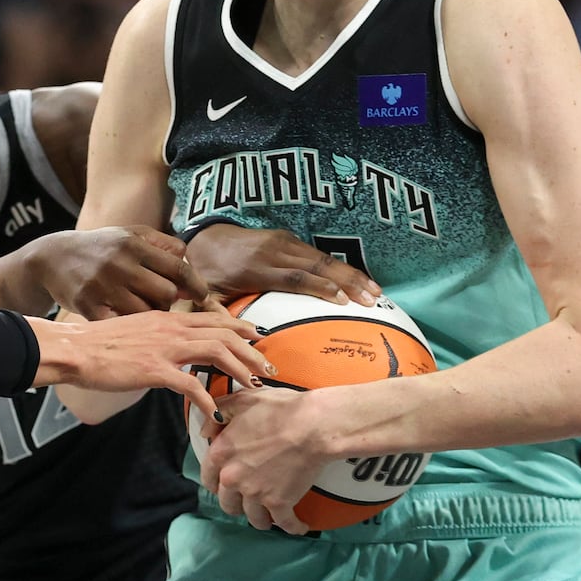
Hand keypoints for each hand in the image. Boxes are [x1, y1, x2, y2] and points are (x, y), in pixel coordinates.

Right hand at [30, 225, 207, 318]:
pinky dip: (130, 325)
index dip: (195, 284)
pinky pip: (123, 325)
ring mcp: (103, 286)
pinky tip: (126, 321)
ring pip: (147, 314)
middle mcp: (119, 264)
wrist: (52, 258)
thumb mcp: (130, 235)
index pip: (178, 267)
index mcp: (133, 244)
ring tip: (143, 310)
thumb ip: (163, 248)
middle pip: (166, 294)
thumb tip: (190, 272)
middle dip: (169, 302)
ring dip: (151, 317)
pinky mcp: (88, 307)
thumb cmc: (101, 248)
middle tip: (161, 302)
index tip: (201, 296)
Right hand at [30, 309, 269, 423]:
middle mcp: (171, 328)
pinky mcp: (155, 370)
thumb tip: (172, 349)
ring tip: (254, 385)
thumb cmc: (99, 344)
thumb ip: (158, 336)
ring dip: (240, 369)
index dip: (239, 326)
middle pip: (224, 333)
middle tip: (268, 366)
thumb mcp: (135, 330)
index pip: (213, 318)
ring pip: (217, 352)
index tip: (257, 336)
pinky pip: (191, 385)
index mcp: (166, 318)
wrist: (75, 348)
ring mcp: (164, 348)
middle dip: (251, 350)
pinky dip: (208, 399)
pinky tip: (214, 412)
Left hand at [190, 224, 380, 306]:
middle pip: (316, 266)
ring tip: (376, 292)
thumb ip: (217, 317)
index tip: (343, 301)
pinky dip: (342, 267)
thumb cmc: (208, 275)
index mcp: (256, 269)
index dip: (320, 288)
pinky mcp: (288, 238)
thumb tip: (235, 342)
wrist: (205, 238)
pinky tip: (361, 281)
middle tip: (371, 299)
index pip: (293, 278)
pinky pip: (318, 253)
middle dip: (347, 282)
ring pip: (322, 258)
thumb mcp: (208, 296)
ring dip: (351, 274)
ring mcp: (282, 242)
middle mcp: (273, 252)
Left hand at [198, 387, 327, 535]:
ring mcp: (255, 493)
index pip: (208, 478)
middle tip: (248, 500)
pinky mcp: (279, 503)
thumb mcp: (241, 401)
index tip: (224, 486)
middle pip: (228, 504)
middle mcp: (233, 477)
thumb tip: (204, 432)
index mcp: (220, 453)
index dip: (216, 483)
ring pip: (253, 518)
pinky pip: (284, 524)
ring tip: (269, 514)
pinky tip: (297, 526)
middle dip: (237, 503)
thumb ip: (218, 414)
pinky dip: (292, 527)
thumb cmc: (279, 409)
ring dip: (261, 518)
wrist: (311, 425)